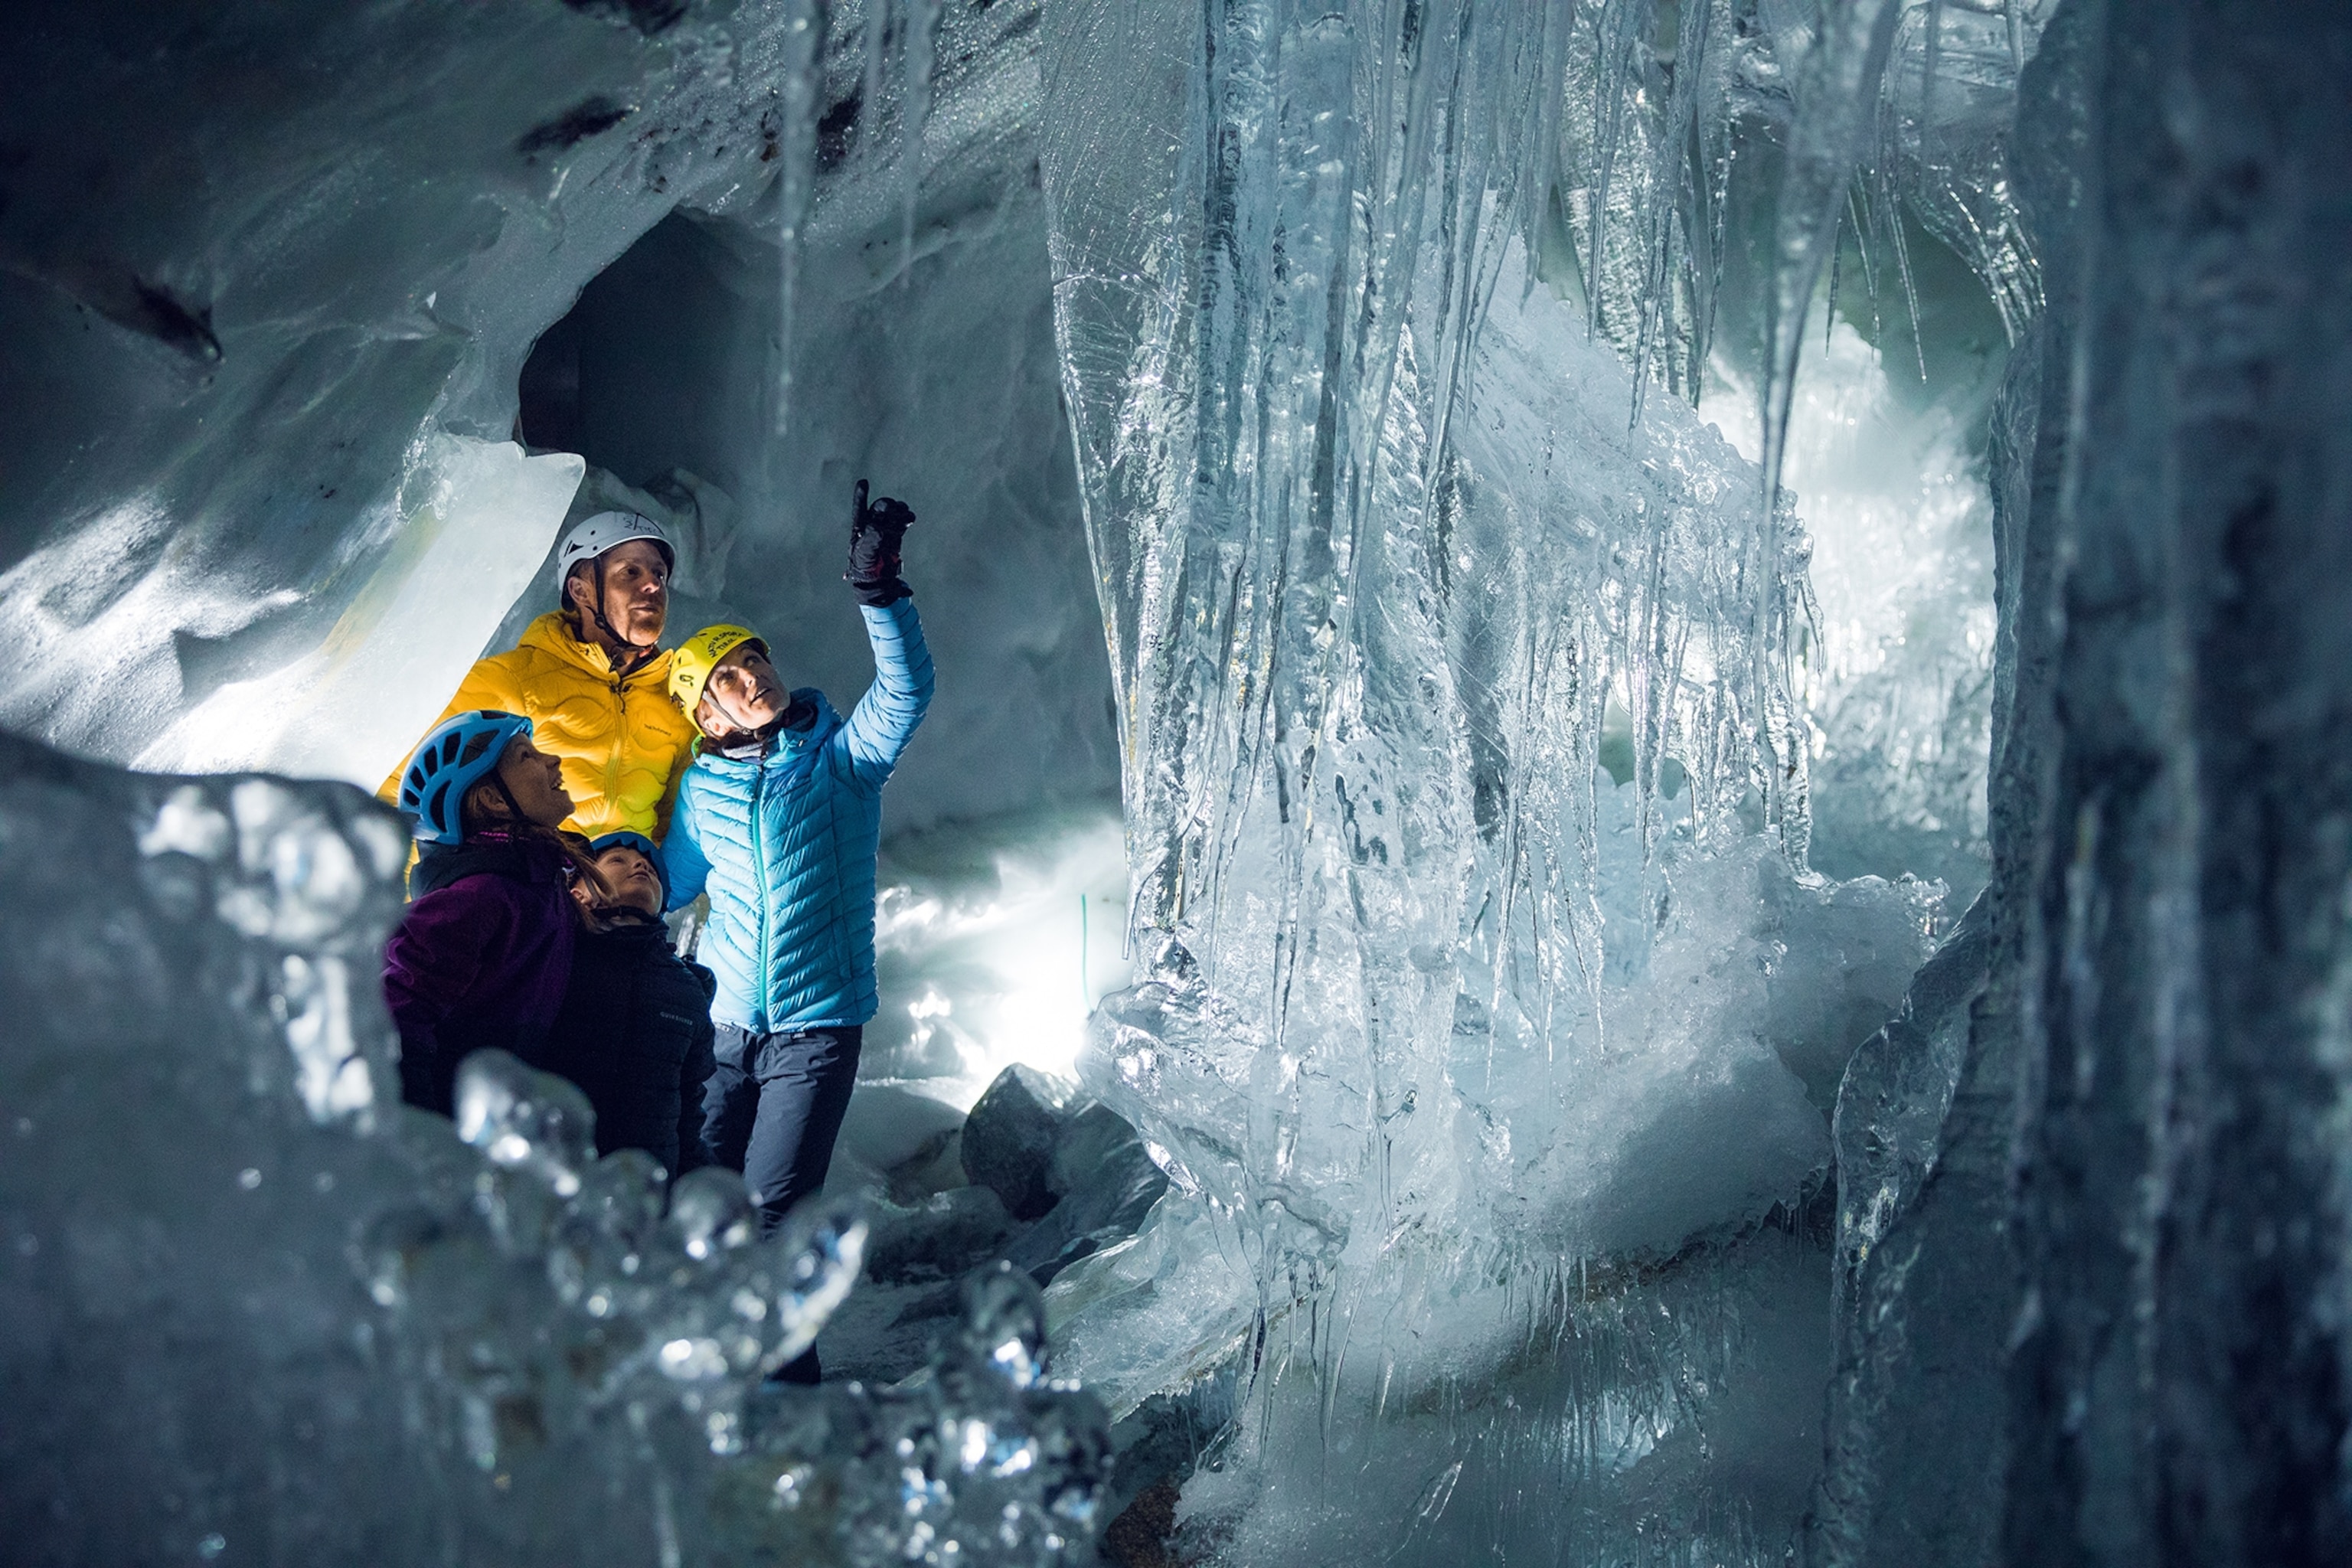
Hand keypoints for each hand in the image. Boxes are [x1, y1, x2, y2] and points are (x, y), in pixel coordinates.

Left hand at [846, 479, 914, 605]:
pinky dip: (906, 518)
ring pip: (893, 513)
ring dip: (900, 511)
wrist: (878, 583)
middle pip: (880, 508)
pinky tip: (910, 520)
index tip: (863, 482)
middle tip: (894, 509)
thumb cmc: (865, 569)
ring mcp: (885, 530)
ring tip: (907, 517)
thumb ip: (871, 539)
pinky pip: (901, 522)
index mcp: (859, 528)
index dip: (861, 495)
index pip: (860, 508)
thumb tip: (879, 527)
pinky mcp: (896, 536)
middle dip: (887, 506)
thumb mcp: (865, 554)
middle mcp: (871, 526)